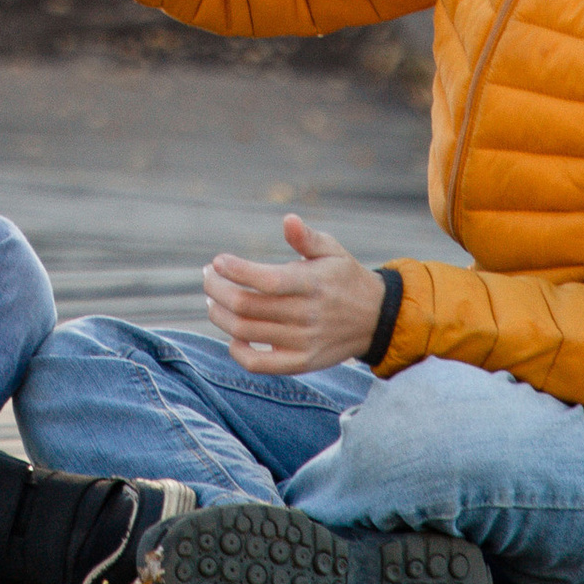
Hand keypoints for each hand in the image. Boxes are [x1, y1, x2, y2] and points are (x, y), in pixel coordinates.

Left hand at [203, 216, 384, 375]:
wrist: (375, 319)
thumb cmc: (344, 277)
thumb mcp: (332, 250)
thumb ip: (306, 237)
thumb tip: (288, 220)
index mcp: (312, 284)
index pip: (267, 281)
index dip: (236, 271)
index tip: (218, 261)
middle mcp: (306, 315)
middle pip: (246, 306)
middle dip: (216, 289)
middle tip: (208, 276)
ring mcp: (302, 342)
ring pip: (245, 332)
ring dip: (219, 314)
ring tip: (212, 299)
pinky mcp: (300, 362)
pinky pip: (258, 364)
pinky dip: (236, 351)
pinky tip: (232, 334)